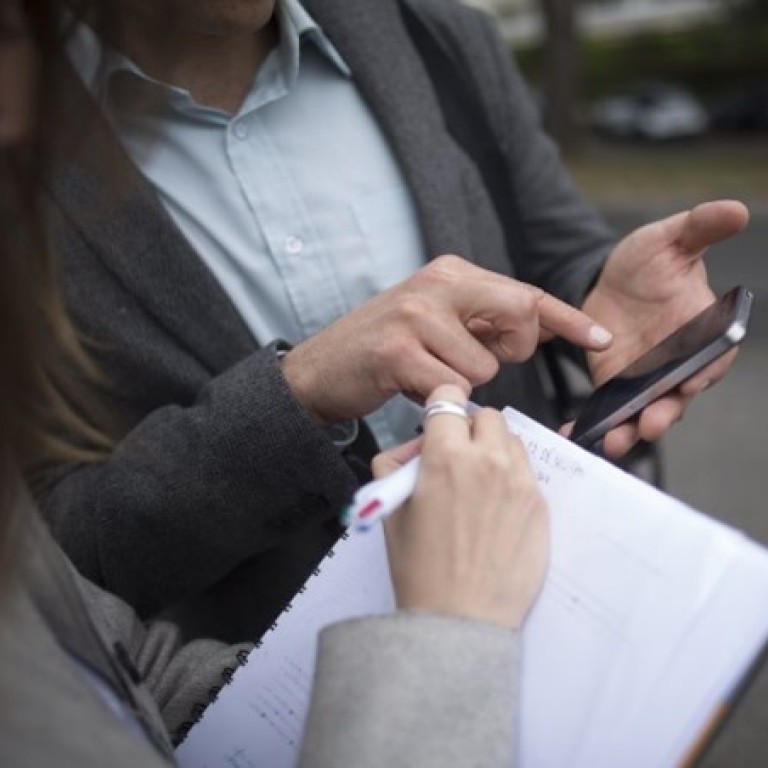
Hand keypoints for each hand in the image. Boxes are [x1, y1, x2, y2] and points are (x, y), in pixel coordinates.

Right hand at [282, 255, 611, 424]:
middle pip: (520, 317)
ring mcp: (416, 314)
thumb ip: (480, 322)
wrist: (318, 370)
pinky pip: (451, 387)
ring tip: (426, 373)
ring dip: (462, 383)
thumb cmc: (384, 351)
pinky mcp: (398, 350)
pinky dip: (437, 397)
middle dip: (512, 350)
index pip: (524, 294)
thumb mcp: (435, 321)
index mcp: (451, 272)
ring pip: (485, 366)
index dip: (566, 319)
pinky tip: (410, 387)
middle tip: (473, 358)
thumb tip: (532, 330)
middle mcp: (437, 283)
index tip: (601, 339)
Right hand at [373, 385, 548, 629]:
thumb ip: (396, 463)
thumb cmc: (419, 569)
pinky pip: (528, 473)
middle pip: (488, 415)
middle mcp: (488, 461)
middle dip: (471, 428)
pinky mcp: (540, 506)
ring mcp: (520, 482)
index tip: (439, 423)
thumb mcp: (389, 509)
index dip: (441, 407)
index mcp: (446, 456)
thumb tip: (415, 448)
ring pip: (512, 441)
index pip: (449, 398)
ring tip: (479, 484)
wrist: (460, 619)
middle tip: (458, 457)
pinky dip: (512, 478)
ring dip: (495, 450)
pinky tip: (496, 510)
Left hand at [581, 200, 748, 456]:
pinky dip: (593, 424)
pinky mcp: (616, 384)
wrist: (613, 276)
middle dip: (664, 412)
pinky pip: (608, 409)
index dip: (704, 373)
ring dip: (630, 429)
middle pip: (677, 395)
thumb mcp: (671, 238)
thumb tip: (734, 209)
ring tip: (613, 442)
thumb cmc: (652, 259)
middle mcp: (679, 363)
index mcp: (703, 333)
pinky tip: (574, 434)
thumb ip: (699, 228)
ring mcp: (647, 378)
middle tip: (650, 425)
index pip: (712, 359)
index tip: (689, 383)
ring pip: (643, 410)